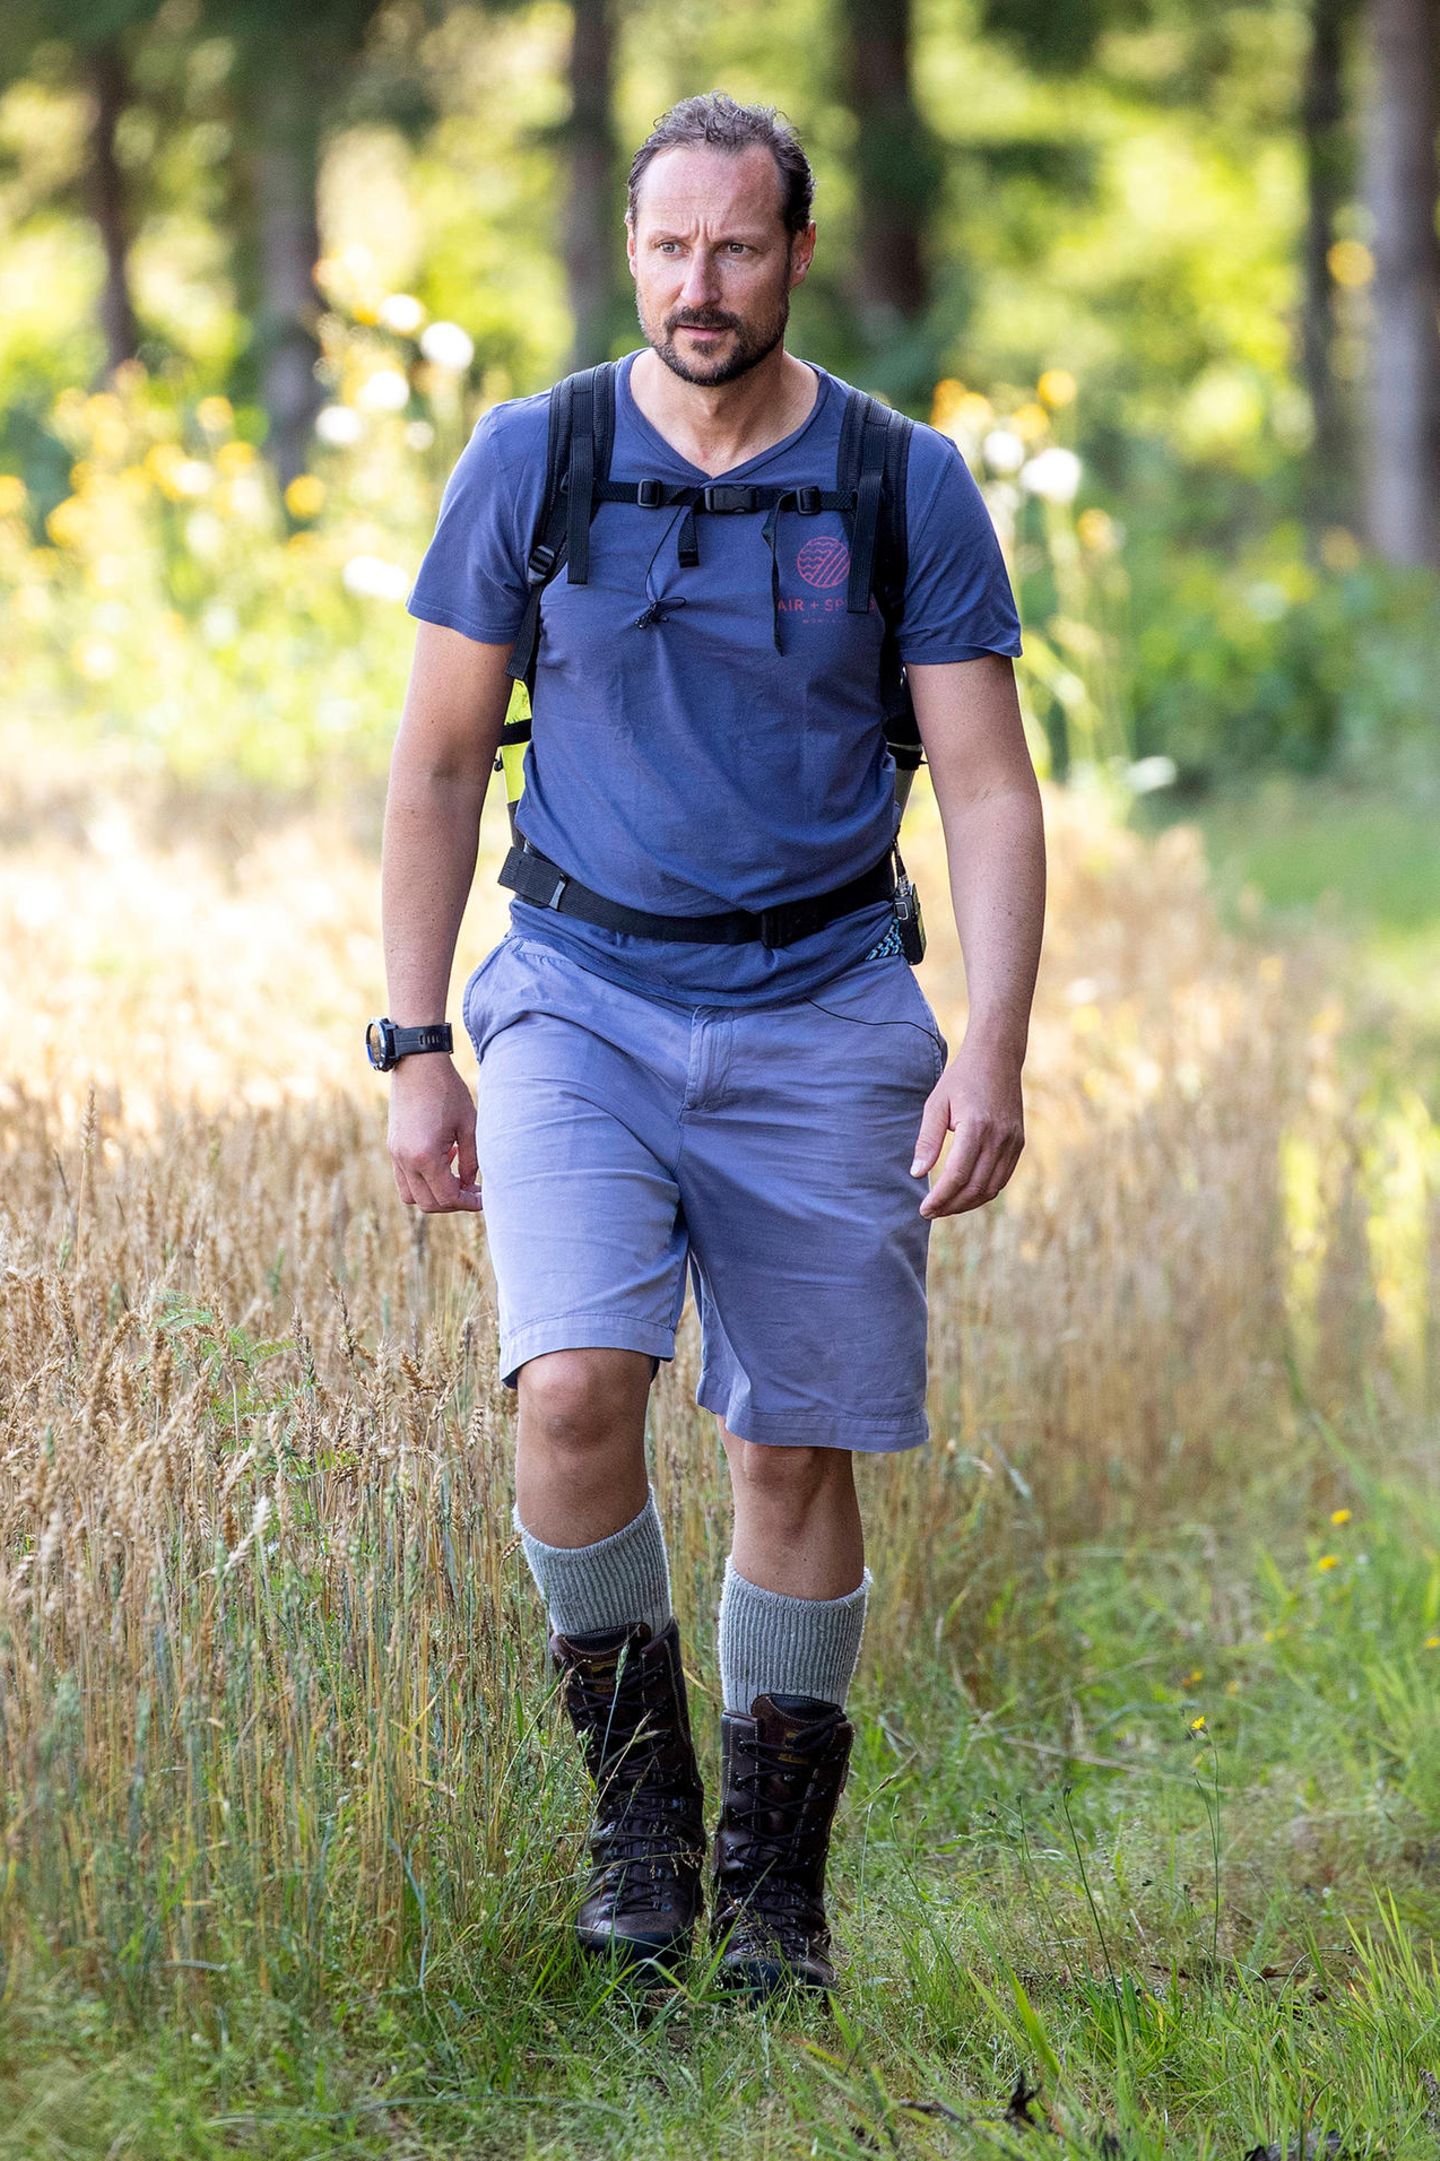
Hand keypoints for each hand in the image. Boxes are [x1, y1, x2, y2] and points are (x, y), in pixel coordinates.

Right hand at [387, 1056, 483, 1212]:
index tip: (483, 1199)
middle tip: (473, 1191)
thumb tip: (470, 1184)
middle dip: (453, 1203)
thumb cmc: (448, 1091)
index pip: (446, 1197)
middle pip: (428, 1203)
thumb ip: (471, 1160)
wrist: (418, 1065)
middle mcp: (405, 1160)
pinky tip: (443, 1159)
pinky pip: (404, 1180)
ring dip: (435, 1195)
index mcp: (425, 1156)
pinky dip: (423, 1181)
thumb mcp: (469, 1126)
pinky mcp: (393, 1147)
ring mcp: (395, 1155)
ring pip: (412, 1196)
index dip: (467, 1203)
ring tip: (457, 1176)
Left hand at [910, 1037, 1024, 1218]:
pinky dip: (984, 1192)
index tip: (923, 1208)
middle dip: (951, 1206)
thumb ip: (927, 1140)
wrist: (997, 1058)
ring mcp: (1013, 1142)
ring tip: (945, 1207)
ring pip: (991, 1188)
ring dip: (967, 1204)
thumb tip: (916, 1173)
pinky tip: (965, 1194)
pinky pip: (1002, 1178)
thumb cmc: (960, 1079)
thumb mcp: (935, 1104)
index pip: (957, 1175)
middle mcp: (999, 1138)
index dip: (940, 1197)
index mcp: (976, 1126)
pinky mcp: (1019, 1143)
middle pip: (975, 1187)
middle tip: (930, 1213)